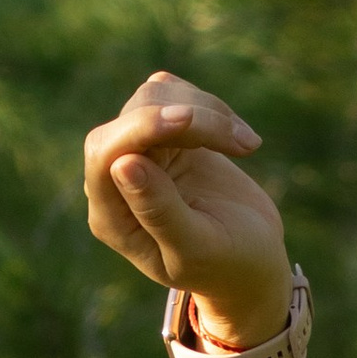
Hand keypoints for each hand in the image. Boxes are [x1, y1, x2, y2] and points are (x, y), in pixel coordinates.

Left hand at [84, 68, 292, 357]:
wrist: (252, 256)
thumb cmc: (226, 264)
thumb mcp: (197, 248)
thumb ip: (159, 212)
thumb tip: (123, 165)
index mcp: (111, 217)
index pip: (105, 154)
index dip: (141, 127)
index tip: (187, 118)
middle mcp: (115, 179)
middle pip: (133, 118)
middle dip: (189, 119)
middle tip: (242, 144)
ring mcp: (139, 151)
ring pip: (155, 96)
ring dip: (207, 111)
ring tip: (246, 146)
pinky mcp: (164, 131)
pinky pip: (173, 92)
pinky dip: (210, 106)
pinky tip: (238, 139)